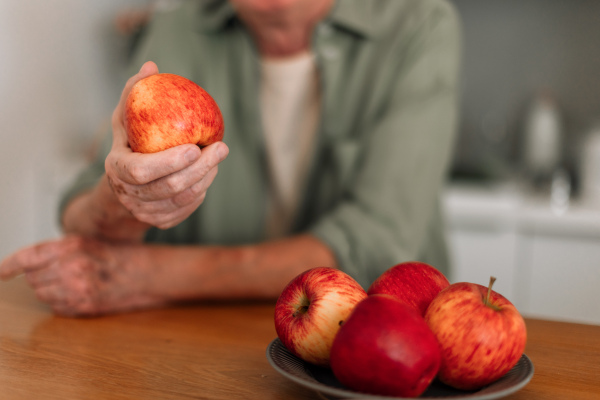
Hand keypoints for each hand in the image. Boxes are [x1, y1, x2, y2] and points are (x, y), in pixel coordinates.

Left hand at [0, 236, 162, 316]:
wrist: (148, 274)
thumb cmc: (119, 256)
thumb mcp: (89, 243)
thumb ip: (59, 250)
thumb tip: (27, 264)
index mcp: (73, 245)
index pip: (28, 257)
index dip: (8, 266)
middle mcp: (73, 266)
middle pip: (33, 278)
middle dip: (42, 275)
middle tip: (64, 271)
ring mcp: (78, 288)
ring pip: (43, 294)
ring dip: (51, 290)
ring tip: (75, 282)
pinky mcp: (84, 306)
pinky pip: (57, 307)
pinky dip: (63, 302)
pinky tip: (81, 293)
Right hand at [105, 61, 228, 228]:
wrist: (122, 184)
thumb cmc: (128, 143)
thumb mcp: (125, 117)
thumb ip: (135, 93)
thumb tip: (152, 67)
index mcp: (116, 170)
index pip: (141, 172)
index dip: (169, 162)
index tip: (194, 146)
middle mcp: (128, 196)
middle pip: (170, 187)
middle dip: (200, 168)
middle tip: (221, 148)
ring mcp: (144, 213)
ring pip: (183, 199)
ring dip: (206, 178)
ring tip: (217, 157)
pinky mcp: (160, 222)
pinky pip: (187, 209)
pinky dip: (201, 192)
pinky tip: (208, 174)